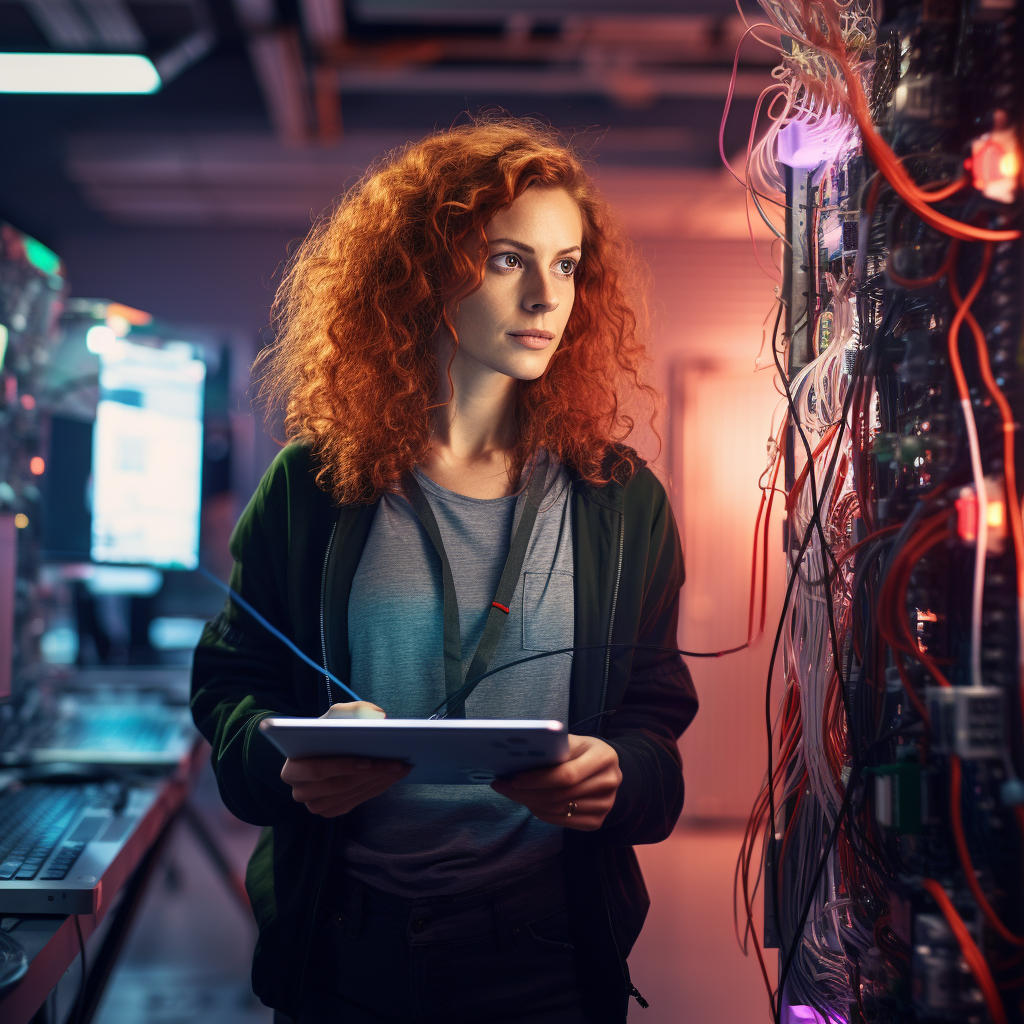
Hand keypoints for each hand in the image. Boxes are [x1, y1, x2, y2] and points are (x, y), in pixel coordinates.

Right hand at [279, 701, 409, 816]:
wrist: (317, 750)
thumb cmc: (325, 731)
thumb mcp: (334, 716)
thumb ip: (352, 711)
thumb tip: (380, 717)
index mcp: (291, 769)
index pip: (316, 770)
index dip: (342, 767)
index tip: (368, 760)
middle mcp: (300, 792)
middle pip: (340, 785)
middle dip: (372, 773)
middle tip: (398, 762)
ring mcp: (315, 805)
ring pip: (352, 794)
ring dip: (380, 781)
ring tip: (402, 768)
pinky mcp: (330, 811)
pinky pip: (357, 801)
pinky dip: (377, 788)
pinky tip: (393, 776)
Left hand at [490, 734, 621, 830]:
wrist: (605, 768)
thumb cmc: (581, 751)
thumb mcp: (571, 742)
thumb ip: (551, 748)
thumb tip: (516, 755)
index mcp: (604, 757)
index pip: (567, 775)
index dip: (538, 779)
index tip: (514, 778)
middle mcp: (610, 782)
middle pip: (560, 795)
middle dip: (526, 793)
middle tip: (502, 786)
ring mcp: (606, 805)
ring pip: (559, 810)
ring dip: (530, 803)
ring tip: (512, 792)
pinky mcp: (597, 821)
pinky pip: (563, 821)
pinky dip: (542, 813)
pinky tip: (530, 803)